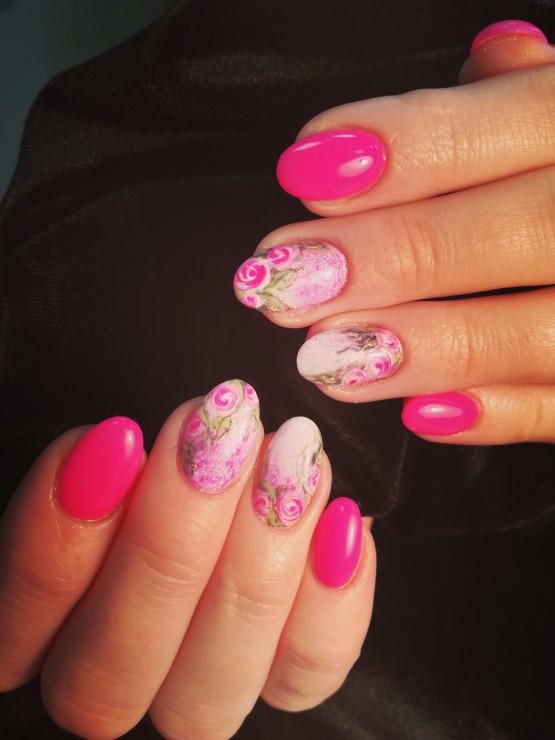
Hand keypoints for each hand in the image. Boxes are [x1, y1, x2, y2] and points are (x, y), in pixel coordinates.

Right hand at [0, 380, 374, 737]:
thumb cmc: (174, 455)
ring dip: (257, 562)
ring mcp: (198, 688)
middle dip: (172, 541)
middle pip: (113, 671)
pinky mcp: (279, 677)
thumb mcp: (124, 450)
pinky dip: (328, 602)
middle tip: (223, 431)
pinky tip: (339, 522)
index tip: (118, 438)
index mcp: (50, 627)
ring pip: (208, 690)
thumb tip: (116, 454)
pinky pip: (302, 675)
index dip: (60, 538)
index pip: (19, 626)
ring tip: (291, 459)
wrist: (240, 474)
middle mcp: (117, 677)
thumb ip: (104, 467)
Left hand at [234, 21, 554, 444]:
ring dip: (431, 346)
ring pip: (544, 331)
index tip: (304, 169)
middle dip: (397, 253)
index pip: (519, 117)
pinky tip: (423, 415)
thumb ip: (535, 98)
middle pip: (523, 228)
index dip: (409, 144)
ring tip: (323, 359)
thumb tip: (488, 50)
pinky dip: (502, 413)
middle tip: (286, 281)